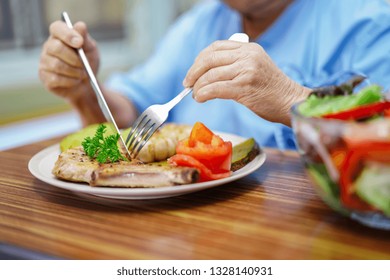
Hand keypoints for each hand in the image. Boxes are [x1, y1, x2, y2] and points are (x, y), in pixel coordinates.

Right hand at [39, 21, 99, 103]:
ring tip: (82, 74)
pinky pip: (55, 79)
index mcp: (59, 35)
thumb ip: (85, 38)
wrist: (87, 83)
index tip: (80, 42)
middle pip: (56, 48)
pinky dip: (70, 81)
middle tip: (84, 64)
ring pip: (56, 65)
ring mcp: (44, 62)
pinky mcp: (45, 77)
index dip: (67, 34)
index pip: (56, 28)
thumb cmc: (87, 62)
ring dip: (74, 71)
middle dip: (74, 58)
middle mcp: (49, 47)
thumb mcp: (90, 49)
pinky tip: (75, 80)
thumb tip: (80, 26)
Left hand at [183, 40, 310, 125]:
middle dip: (194, 72)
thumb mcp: (255, 67)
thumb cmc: (271, 89)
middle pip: (209, 59)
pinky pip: (215, 89)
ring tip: (195, 95)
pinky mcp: (245, 87)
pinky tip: (200, 99)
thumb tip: (205, 73)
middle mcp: (247, 56)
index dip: (199, 60)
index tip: (192, 72)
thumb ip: (235, 64)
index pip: (215, 48)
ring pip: (210, 75)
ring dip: (198, 86)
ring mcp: (247, 70)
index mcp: (248, 48)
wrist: (290, 102)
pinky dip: (203, 94)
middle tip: (187, 84)